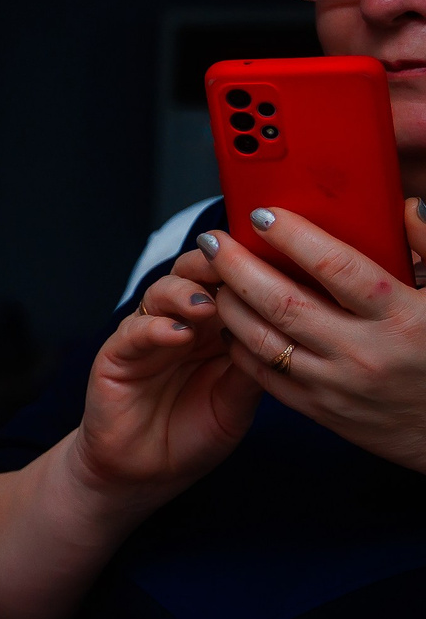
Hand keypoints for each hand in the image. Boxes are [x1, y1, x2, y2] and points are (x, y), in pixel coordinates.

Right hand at [64, 267, 262, 497]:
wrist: (147, 474)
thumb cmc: (194, 435)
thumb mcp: (238, 401)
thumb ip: (253, 365)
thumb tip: (282, 328)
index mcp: (216, 330)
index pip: (230, 283)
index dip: (248, 269)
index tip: (275, 262)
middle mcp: (182, 324)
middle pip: (194, 274)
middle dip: (212, 264)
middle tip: (234, 266)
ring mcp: (147, 336)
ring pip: (161, 293)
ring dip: (184, 292)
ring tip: (206, 305)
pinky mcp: (116, 356)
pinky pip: (133, 332)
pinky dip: (154, 328)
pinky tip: (177, 335)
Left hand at [194, 205, 425, 472]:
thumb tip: (407, 207)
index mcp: (403, 318)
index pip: (337, 268)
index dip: (295, 238)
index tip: (263, 215)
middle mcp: (364, 353)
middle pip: (283, 302)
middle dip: (239, 266)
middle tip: (213, 240)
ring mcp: (337, 385)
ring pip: (263, 340)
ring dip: (230, 304)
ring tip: (212, 276)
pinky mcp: (321, 411)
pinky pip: (264, 376)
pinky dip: (239, 346)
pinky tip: (229, 321)